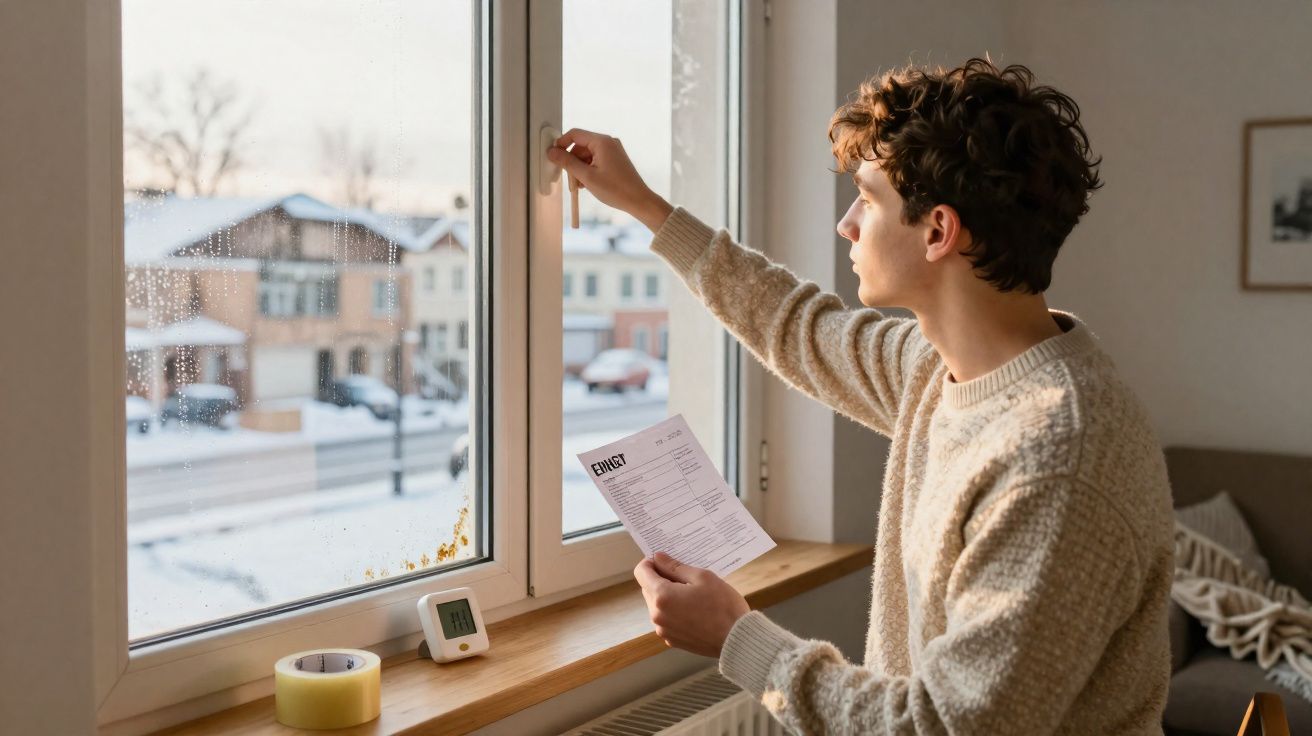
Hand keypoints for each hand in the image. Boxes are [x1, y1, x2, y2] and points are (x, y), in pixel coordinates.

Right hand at [547, 128, 673, 231]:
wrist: (639, 201)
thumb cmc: (616, 189)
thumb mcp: (586, 176)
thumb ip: (567, 163)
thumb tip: (552, 152)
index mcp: (602, 141)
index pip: (575, 134)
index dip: (561, 144)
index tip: (554, 157)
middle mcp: (608, 142)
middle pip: (580, 146)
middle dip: (572, 161)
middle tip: (569, 179)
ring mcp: (613, 151)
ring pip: (587, 155)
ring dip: (579, 168)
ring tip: (580, 186)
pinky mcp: (615, 160)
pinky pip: (596, 160)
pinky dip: (589, 170)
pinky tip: (588, 184)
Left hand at [633, 551, 750, 657]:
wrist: (737, 639)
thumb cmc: (723, 606)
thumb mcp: (702, 577)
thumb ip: (675, 566)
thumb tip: (658, 557)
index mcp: (662, 596)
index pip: (641, 572)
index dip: (651, 562)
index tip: (665, 561)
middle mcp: (657, 615)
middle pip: (648, 588)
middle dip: (661, 579)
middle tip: (686, 577)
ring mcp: (663, 630)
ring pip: (657, 604)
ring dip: (668, 596)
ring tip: (693, 595)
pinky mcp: (672, 640)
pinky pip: (666, 619)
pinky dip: (674, 611)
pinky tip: (694, 610)